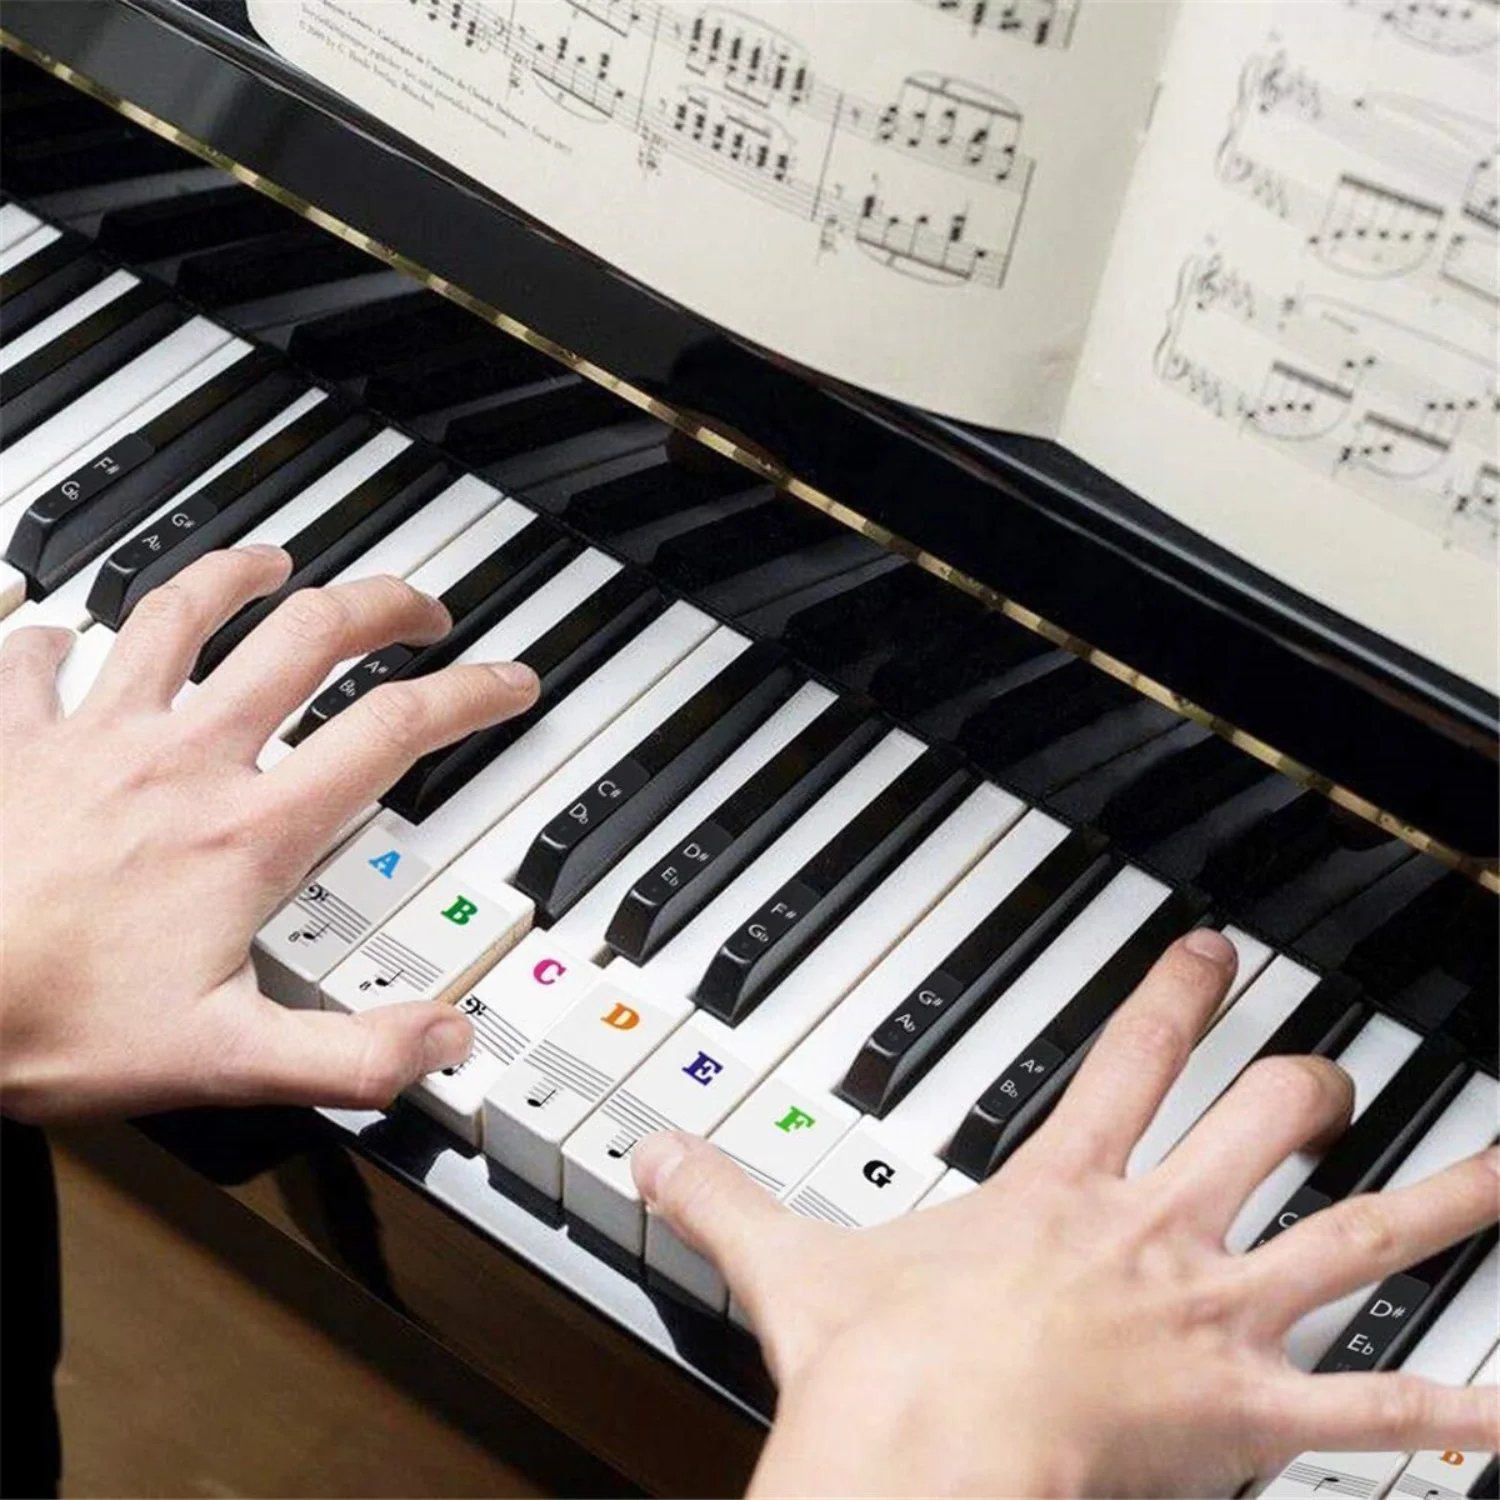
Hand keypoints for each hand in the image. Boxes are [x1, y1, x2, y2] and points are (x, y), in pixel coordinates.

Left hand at [0, 546, 538, 1122]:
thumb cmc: (49, 1023)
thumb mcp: (226, 1065)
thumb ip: (353, 1056)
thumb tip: (444, 1038)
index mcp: (246, 830)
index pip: (391, 733)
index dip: (470, 697)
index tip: (508, 683)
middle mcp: (182, 760)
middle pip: (306, 640)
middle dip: (380, 607)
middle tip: (419, 609)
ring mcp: (96, 738)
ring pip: (180, 613)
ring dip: (238, 577)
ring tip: (274, 564)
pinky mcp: (16, 742)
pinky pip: (34, 659)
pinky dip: (53, 634)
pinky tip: (61, 628)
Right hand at [633, 931, 1499, 1496]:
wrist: (925, 1448)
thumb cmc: (882, 1362)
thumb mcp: (792, 1261)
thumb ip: (723, 1195)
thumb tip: (651, 1153)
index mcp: (1059, 1188)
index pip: (1129, 1058)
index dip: (1175, 996)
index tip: (1212, 954)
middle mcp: (1153, 1231)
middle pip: (1258, 1124)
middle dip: (1302, 1090)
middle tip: (1326, 1073)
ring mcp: (1211, 1315)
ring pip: (1354, 1239)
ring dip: (1437, 1207)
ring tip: (1499, 1173)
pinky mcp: (1245, 1413)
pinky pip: (1374, 1410)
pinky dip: (1454, 1409)